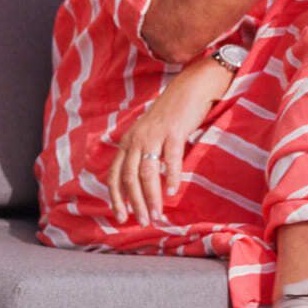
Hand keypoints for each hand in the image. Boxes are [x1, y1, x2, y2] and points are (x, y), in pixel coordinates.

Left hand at [108, 55, 232, 225]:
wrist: (192, 86)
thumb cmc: (174, 112)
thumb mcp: (150, 131)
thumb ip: (143, 151)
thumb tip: (142, 180)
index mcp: (128, 140)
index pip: (115, 175)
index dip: (117, 198)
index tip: (122, 217)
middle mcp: (137, 138)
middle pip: (130, 178)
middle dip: (135, 204)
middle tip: (144, 221)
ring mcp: (155, 135)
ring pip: (148, 173)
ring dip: (152, 197)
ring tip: (158, 214)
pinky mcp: (174, 131)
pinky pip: (170, 159)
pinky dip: (172, 177)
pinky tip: (174, 191)